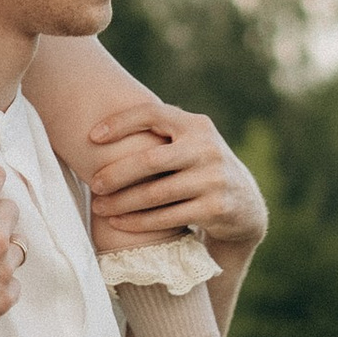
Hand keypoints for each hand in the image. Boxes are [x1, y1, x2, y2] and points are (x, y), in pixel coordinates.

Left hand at [79, 101, 267, 258]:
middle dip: (116, 173)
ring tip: (99, 207)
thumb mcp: (190, 143)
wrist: (245, 204)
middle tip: (93, 184)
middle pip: (150, 160)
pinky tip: (119, 222)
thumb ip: (161, 132)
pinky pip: (167, 217)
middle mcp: (207, 148)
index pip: (153, 114)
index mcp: (196, 125)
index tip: (91, 136)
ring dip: (122, 202)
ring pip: (156, 193)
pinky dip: (138, 222)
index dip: (120, 122)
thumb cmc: (200, 168)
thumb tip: (102, 122)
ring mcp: (213, 179)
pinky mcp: (215, 208)